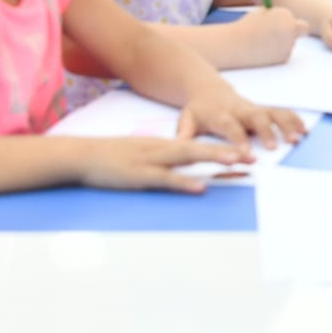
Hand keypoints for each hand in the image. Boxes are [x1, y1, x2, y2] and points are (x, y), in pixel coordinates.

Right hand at [78, 137, 252, 193]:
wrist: (81, 155)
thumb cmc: (109, 158)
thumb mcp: (140, 154)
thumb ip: (162, 161)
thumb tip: (182, 168)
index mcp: (161, 145)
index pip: (196, 146)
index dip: (220, 149)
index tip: (242, 153)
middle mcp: (160, 149)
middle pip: (198, 148)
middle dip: (225, 152)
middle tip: (250, 156)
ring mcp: (150, 160)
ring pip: (187, 158)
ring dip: (212, 159)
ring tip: (236, 162)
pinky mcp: (139, 175)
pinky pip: (165, 178)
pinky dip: (184, 182)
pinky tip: (200, 186)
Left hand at [176, 86, 307, 149]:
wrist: (208, 90)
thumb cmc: (198, 110)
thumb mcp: (186, 120)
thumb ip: (184, 134)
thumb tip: (178, 147)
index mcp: (220, 114)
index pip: (230, 126)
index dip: (238, 139)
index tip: (247, 154)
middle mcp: (240, 110)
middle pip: (256, 117)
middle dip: (266, 132)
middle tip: (274, 148)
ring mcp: (254, 108)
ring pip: (272, 113)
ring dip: (286, 125)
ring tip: (297, 138)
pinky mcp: (263, 109)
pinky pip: (281, 112)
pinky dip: (293, 119)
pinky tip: (303, 130)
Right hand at [240, 6, 309, 64]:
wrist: (237, 44)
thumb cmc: (247, 27)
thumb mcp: (262, 15)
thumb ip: (276, 17)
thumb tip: (284, 20)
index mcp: (285, 16)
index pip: (300, 21)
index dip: (294, 25)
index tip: (289, 27)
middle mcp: (291, 30)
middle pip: (302, 31)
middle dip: (294, 33)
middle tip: (283, 36)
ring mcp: (289, 45)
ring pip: (290, 44)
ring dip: (282, 43)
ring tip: (263, 43)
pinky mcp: (283, 58)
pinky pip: (284, 54)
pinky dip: (276, 53)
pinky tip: (262, 51)